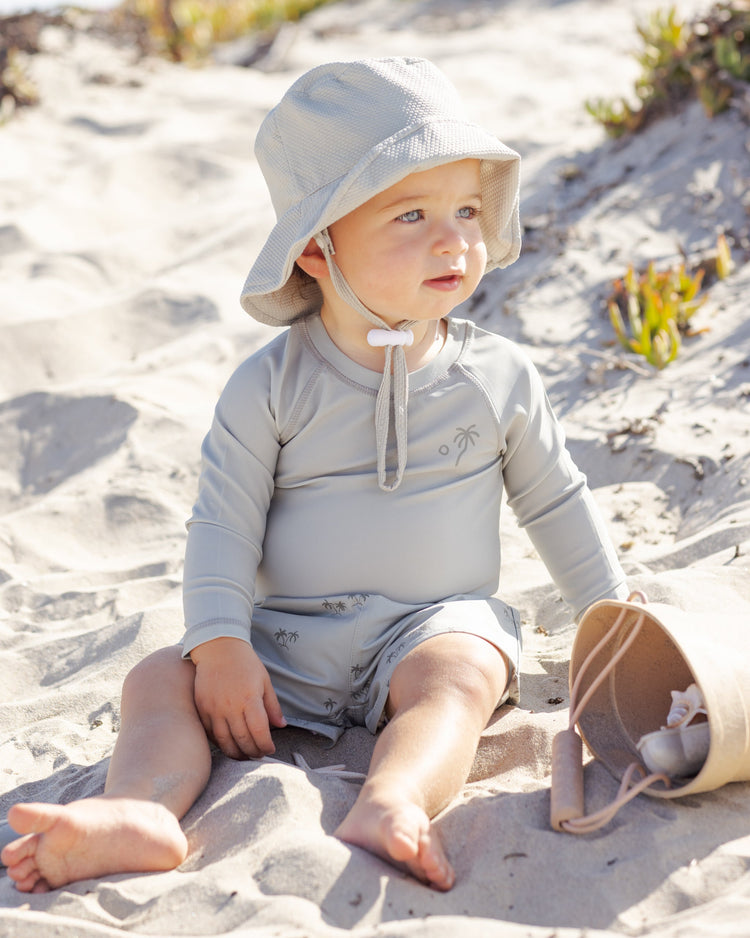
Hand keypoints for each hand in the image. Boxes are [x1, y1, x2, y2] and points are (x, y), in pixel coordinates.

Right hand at [190, 637, 285, 758]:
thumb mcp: (264, 681)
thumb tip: (281, 726)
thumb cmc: (245, 663)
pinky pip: (210, 733)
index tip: (270, 749)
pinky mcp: (202, 708)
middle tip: (258, 755)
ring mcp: (214, 709)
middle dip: (253, 752)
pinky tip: (228, 744)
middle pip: (243, 740)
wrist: (218, 648)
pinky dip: (220, 742)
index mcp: (249, 699)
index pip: (259, 732)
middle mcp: (231, 706)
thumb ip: (272, 706)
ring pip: (225, 741)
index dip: (266, 745)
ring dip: (236, 753)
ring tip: (244, 756)